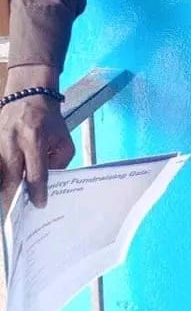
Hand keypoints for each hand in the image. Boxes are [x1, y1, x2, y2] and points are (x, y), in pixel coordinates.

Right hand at [0, 97, 74, 211]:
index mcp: (35, 138)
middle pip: (10, 177)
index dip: (38, 192)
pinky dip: (0, 179)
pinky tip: (4, 189)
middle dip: (14, 198)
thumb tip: (47, 184)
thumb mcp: (63, 138)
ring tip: (9, 206)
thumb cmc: (49, 119)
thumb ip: (59, 162)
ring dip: (3, 191)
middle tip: (18, 215)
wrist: (28, 95)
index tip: (40, 204)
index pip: (36, 172)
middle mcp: (12, 141)